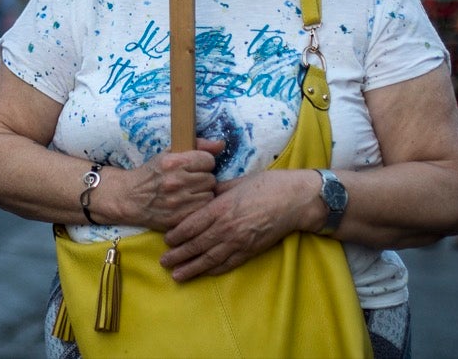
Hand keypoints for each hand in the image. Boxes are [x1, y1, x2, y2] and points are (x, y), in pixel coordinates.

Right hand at [111, 138, 223, 232]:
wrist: (129, 198)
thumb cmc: (152, 174)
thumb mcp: (169, 153)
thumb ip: (197, 145)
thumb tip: (221, 144)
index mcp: (173, 162)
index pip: (208, 160)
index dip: (203, 163)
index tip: (196, 167)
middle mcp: (176, 181)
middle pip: (211, 179)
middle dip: (203, 179)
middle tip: (192, 182)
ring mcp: (177, 202)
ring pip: (209, 196)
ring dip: (202, 195)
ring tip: (190, 193)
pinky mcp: (178, 219)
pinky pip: (202, 212)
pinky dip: (198, 208)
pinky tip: (188, 205)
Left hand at [159, 170, 308, 281]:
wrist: (294, 201)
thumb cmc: (266, 186)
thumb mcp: (237, 182)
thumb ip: (218, 190)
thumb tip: (205, 193)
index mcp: (220, 208)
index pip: (191, 225)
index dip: (177, 235)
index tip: (166, 241)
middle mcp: (226, 227)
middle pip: (196, 245)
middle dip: (178, 255)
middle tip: (163, 263)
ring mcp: (238, 242)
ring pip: (209, 259)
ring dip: (191, 268)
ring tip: (177, 275)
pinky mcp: (250, 251)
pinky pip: (228, 264)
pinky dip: (213, 270)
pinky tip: (203, 273)